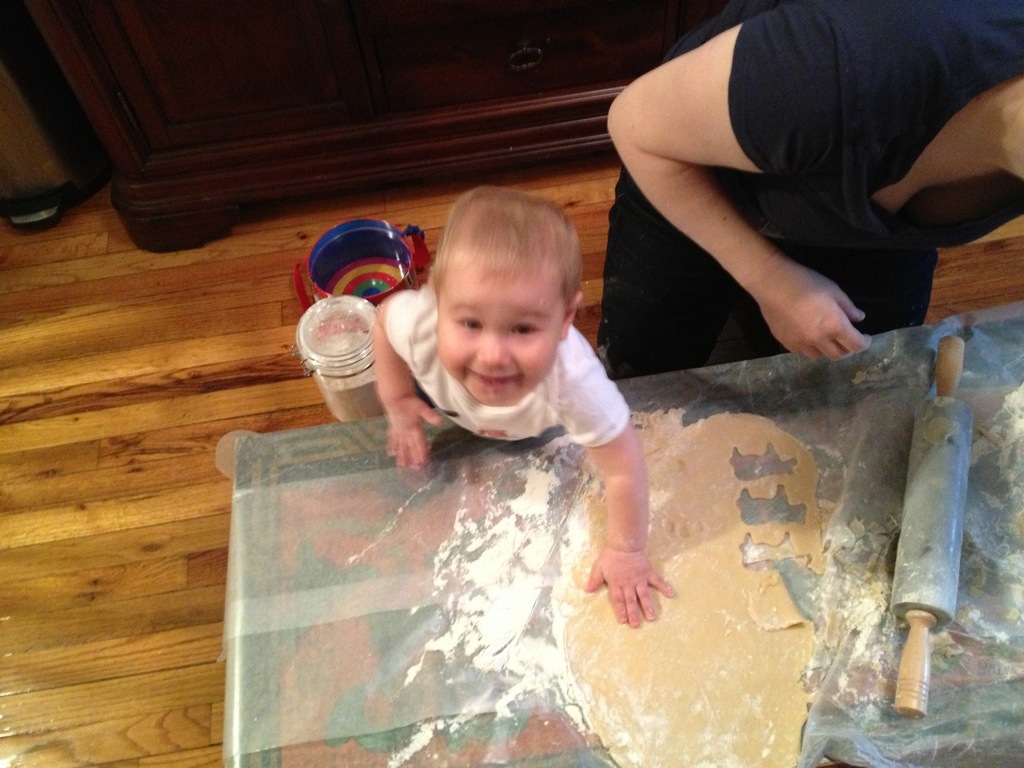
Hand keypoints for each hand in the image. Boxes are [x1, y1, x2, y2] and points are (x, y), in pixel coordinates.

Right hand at [385, 394, 441, 467]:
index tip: (422, 462)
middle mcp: (406, 432)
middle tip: (414, 469)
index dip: (421, 452)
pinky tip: (391, 453)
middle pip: (410, 447)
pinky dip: (392, 446)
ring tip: (402, 466)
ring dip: (402, 455)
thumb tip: (439, 421)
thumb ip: (430, 415)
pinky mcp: (393, 428)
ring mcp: (399, 431)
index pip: (419, 442)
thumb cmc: (410, 402)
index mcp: (414, 428)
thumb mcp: (422, 407)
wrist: (395, 397)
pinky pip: (392, 439)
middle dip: (412, 458)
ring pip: (400, 445)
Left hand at [585, 547, 673, 627]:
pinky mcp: (648, 573)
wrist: (625, 544)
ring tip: (651, 617)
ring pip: (644, 595)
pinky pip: (657, 581)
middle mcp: (629, 584)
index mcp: (617, 584)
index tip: (623, 621)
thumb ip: (594, 579)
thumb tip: (587, 590)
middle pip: (631, 601)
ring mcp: (640, 579)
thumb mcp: (599, 567)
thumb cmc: (611, 556)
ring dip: (648, 606)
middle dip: (633, 613)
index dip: (620, 610)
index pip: (618, 600)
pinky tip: (671, 594)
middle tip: (636, 625)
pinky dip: (665, 587)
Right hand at [755, 259, 870, 358]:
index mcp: (834, 326)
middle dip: (848, 349)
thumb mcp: (833, 290)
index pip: (856, 345)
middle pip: (839, 355)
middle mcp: (819, 340)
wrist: (772, 284)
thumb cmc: (806, 282)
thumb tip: (858, 318)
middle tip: (848, 339)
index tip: (865, 337)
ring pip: (820, 356)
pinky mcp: (786, 342)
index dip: (865, 343)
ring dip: (828, 349)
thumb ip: (848, 307)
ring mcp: (801, 343)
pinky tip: (809, 337)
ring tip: (828, 339)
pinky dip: (810, 347)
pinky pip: (802, 352)